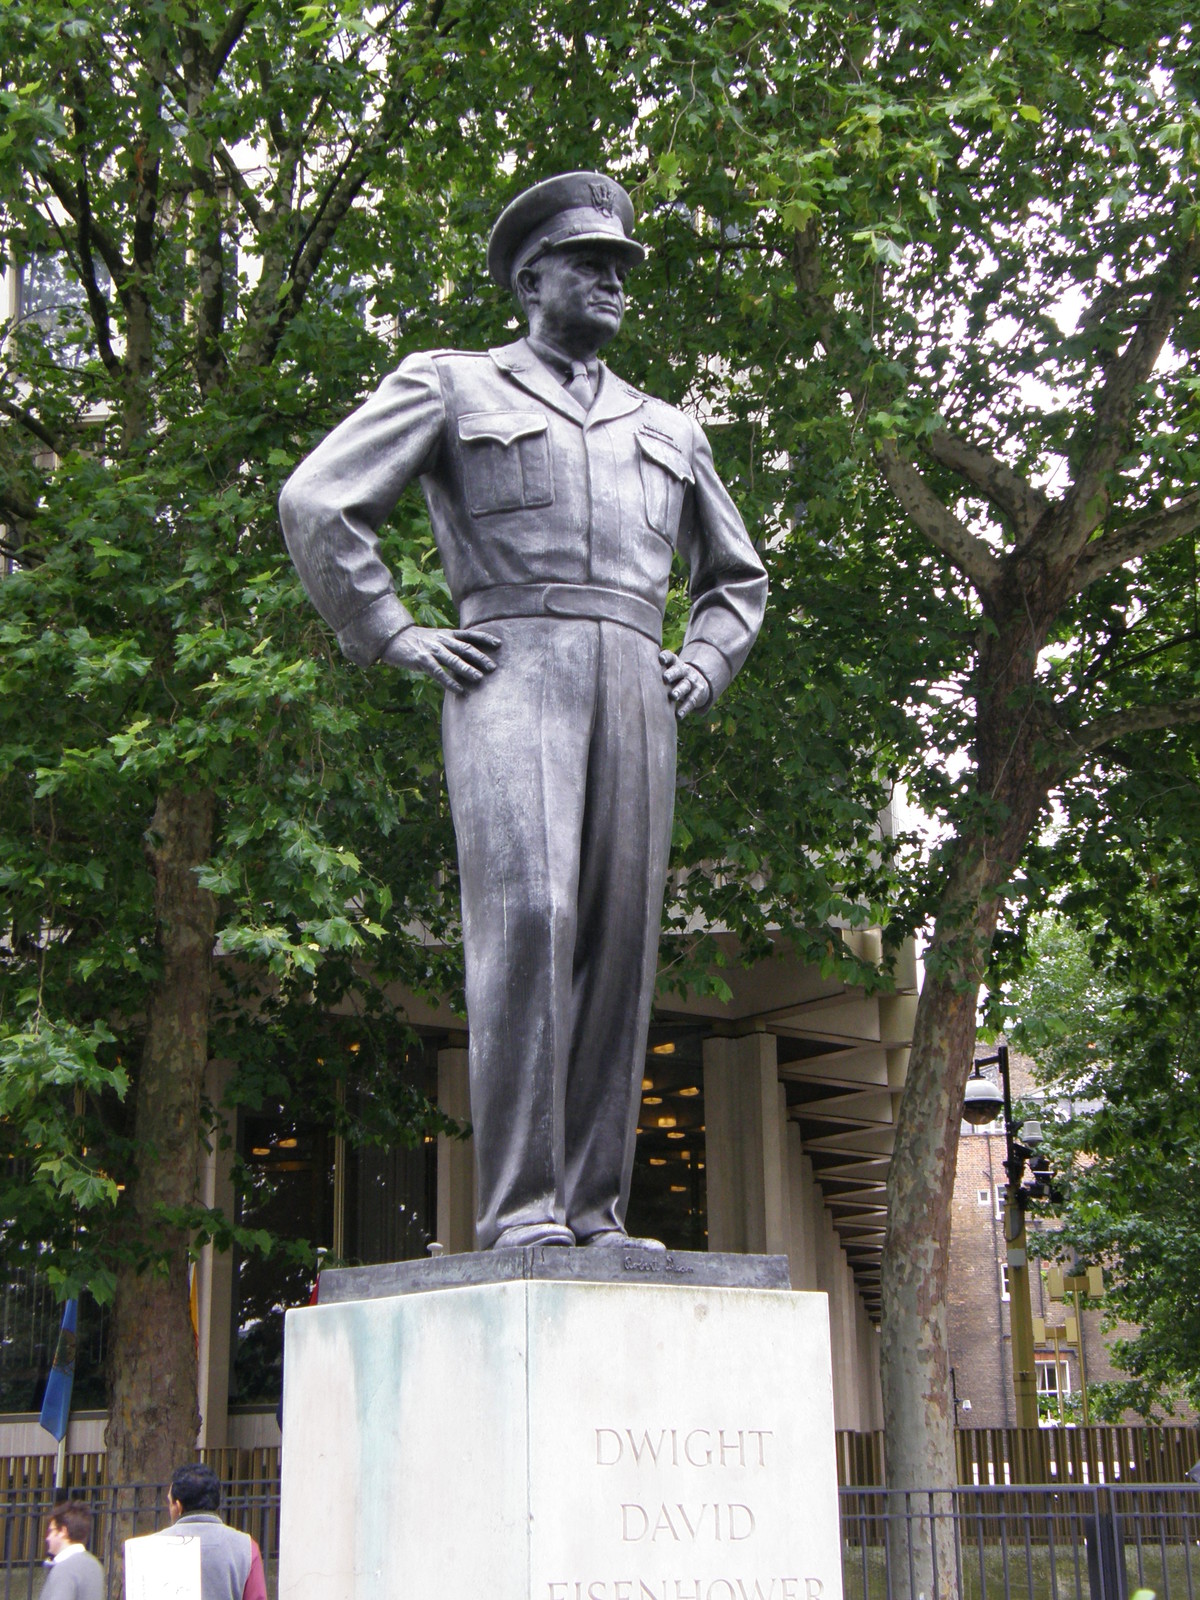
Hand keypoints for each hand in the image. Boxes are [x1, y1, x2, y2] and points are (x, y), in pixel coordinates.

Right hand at [382, 626, 500, 693]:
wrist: (394, 637)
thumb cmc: (417, 641)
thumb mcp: (436, 638)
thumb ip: (451, 645)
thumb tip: (467, 657)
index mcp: (448, 635)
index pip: (470, 635)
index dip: (485, 638)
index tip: (499, 644)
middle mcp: (442, 641)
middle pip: (465, 648)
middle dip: (480, 657)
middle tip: (494, 667)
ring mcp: (432, 650)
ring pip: (453, 660)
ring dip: (467, 669)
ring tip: (479, 678)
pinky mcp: (422, 659)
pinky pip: (438, 672)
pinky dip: (449, 681)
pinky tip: (458, 689)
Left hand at [659, 650, 711, 719]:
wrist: (699, 682)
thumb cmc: (674, 678)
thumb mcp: (668, 670)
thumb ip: (653, 670)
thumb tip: (626, 672)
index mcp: (675, 663)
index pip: (671, 657)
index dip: (666, 657)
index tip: (660, 659)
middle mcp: (685, 670)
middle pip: (679, 670)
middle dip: (672, 674)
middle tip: (665, 678)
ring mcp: (692, 681)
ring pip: (686, 686)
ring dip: (679, 691)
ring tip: (673, 696)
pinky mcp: (699, 693)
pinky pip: (692, 701)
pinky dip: (685, 708)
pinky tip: (678, 715)